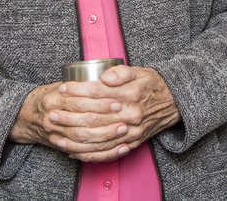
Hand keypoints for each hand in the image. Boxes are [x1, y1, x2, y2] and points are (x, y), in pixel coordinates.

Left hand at [9, 65, 180, 162]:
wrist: (174, 102)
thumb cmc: (153, 85)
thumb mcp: (140, 71)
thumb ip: (121, 72)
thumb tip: (104, 76)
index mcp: (132, 95)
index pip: (99, 93)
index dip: (78, 91)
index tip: (62, 89)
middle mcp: (131, 115)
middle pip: (95, 117)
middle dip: (71, 116)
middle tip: (52, 113)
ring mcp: (132, 131)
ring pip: (99, 139)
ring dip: (76, 139)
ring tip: (57, 135)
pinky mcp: (132, 143)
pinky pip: (108, 152)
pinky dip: (90, 154)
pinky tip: (75, 152)